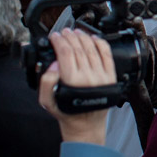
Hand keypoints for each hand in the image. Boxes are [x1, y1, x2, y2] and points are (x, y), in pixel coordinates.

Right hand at [38, 28, 116, 144]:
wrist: (86, 125)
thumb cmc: (66, 112)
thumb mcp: (47, 101)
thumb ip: (46, 82)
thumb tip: (54, 63)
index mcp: (71, 81)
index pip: (65, 52)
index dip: (59, 40)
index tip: (55, 36)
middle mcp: (88, 77)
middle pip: (78, 48)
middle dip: (69, 36)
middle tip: (64, 32)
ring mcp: (101, 76)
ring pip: (91, 49)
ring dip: (83, 37)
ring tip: (76, 32)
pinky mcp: (110, 76)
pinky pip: (107, 55)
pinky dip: (100, 43)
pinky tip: (93, 38)